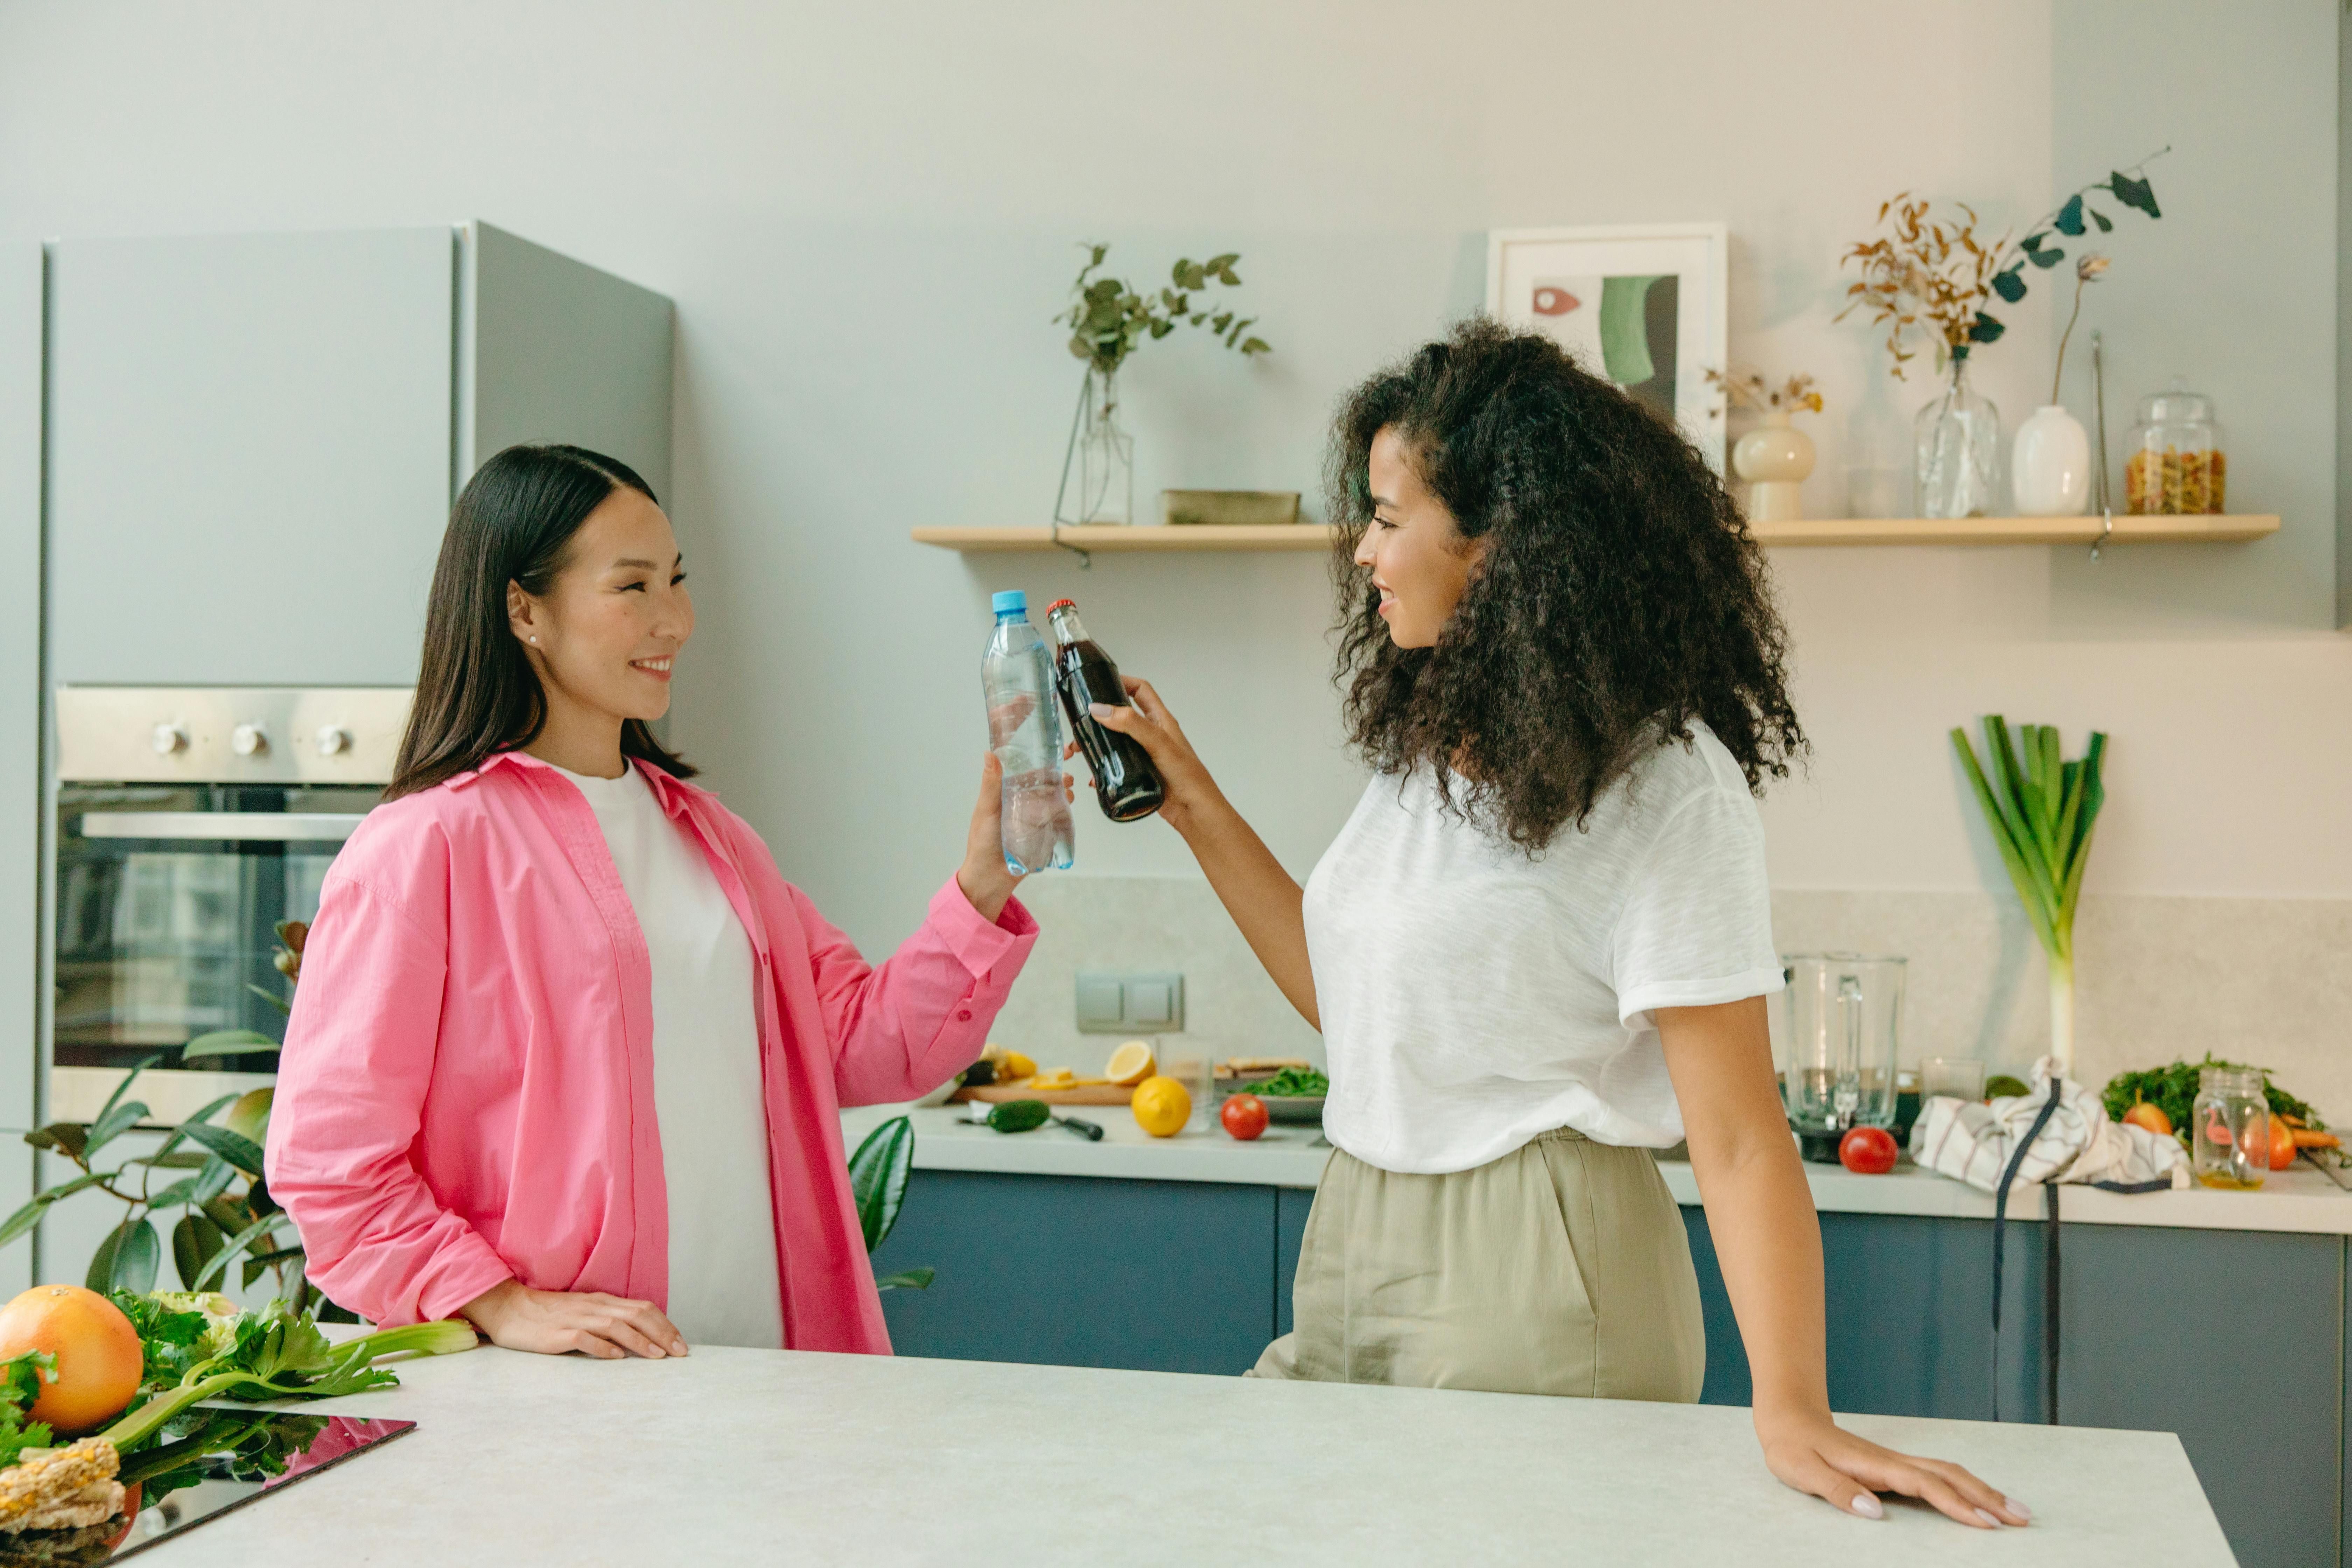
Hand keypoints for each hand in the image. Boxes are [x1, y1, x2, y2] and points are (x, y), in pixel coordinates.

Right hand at [459, 1279, 689, 1359]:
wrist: (509, 1308)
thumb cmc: (549, 1315)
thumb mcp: (585, 1312)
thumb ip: (609, 1320)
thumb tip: (640, 1337)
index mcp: (603, 1302)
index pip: (643, 1308)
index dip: (665, 1325)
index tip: (681, 1344)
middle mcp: (594, 1307)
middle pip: (636, 1315)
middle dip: (662, 1333)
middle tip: (679, 1353)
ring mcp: (575, 1319)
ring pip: (615, 1325)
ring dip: (639, 1340)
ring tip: (657, 1356)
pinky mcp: (556, 1333)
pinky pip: (583, 1338)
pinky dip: (603, 1348)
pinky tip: (617, 1358)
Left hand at [956, 751, 1073, 922]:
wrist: (991, 877)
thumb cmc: (983, 842)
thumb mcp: (986, 810)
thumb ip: (991, 784)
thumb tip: (989, 754)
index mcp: (1007, 793)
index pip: (1027, 771)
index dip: (1041, 759)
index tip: (1056, 751)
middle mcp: (1022, 802)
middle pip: (1044, 784)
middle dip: (1059, 776)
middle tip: (1068, 775)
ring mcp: (1035, 818)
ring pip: (1054, 799)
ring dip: (1064, 792)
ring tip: (1069, 791)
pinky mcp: (1044, 833)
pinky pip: (1058, 819)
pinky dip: (1065, 810)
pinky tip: (1069, 806)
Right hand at [1083, 677, 1219, 833]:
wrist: (1193, 810)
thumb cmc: (1187, 775)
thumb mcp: (1158, 743)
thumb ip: (1131, 724)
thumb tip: (1101, 709)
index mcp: (1160, 720)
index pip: (1140, 690)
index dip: (1123, 681)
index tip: (1100, 681)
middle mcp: (1151, 734)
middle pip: (1121, 716)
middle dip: (1100, 718)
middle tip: (1080, 722)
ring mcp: (1143, 754)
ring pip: (1114, 742)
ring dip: (1096, 745)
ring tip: (1077, 751)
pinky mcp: (1138, 773)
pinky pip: (1115, 766)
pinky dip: (1102, 769)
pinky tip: (1093, 777)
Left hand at [1757, 1406, 2029, 1527]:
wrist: (1788, 1417)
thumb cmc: (1793, 1446)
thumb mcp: (1802, 1470)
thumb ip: (1836, 1489)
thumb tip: (1873, 1511)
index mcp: (1874, 1465)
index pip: (1924, 1485)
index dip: (1956, 1505)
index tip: (1987, 1524)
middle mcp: (1891, 1462)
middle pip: (1949, 1476)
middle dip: (1987, 1497)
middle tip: (2023, 1519)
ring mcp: (1895, 1462)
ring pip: (1948, 1474)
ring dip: (1982, 1491)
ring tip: (2016, 1511)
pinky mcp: (1892, 1466)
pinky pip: (1937, 1476)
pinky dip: (1964, 1487)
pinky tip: (1978, 1500)